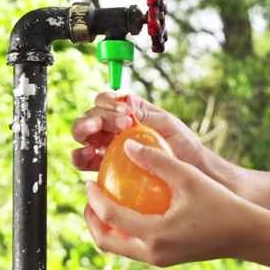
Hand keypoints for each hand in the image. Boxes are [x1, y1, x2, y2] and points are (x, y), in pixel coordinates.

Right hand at [71, 92, 202, 171]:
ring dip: (83, 133)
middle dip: (96, 118)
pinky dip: (80, 156)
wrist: (189, 169)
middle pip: (91, 116)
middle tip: (110, 125)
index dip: (108, 103)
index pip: (104, 101)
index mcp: (125, 112)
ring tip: (93, 140)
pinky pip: (84, 160)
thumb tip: (125, 101)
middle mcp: (112, 127)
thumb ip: (144, 113)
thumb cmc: (180, 142)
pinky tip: (89, 155)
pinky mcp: (104, 166)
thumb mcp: (165, 122)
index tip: (125, 113)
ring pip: (83, 135)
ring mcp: (107, 146)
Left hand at [84, 139, 245, 265]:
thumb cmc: (219, 203)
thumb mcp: (187, 176)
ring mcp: (158, 259)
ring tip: (102, 202)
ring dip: (104, 226)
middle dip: (91, 220)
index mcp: (156, 235)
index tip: (88, 182)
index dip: (94, 199)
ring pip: (118, 247)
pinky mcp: (164, 257)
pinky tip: (127, 209)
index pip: (111, 218)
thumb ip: (156, 160)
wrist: (245, 233)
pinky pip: (132, 246)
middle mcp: (153, 253)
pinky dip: (121, 230)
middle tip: (90, 197)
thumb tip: (127, 144)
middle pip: (106, 242)